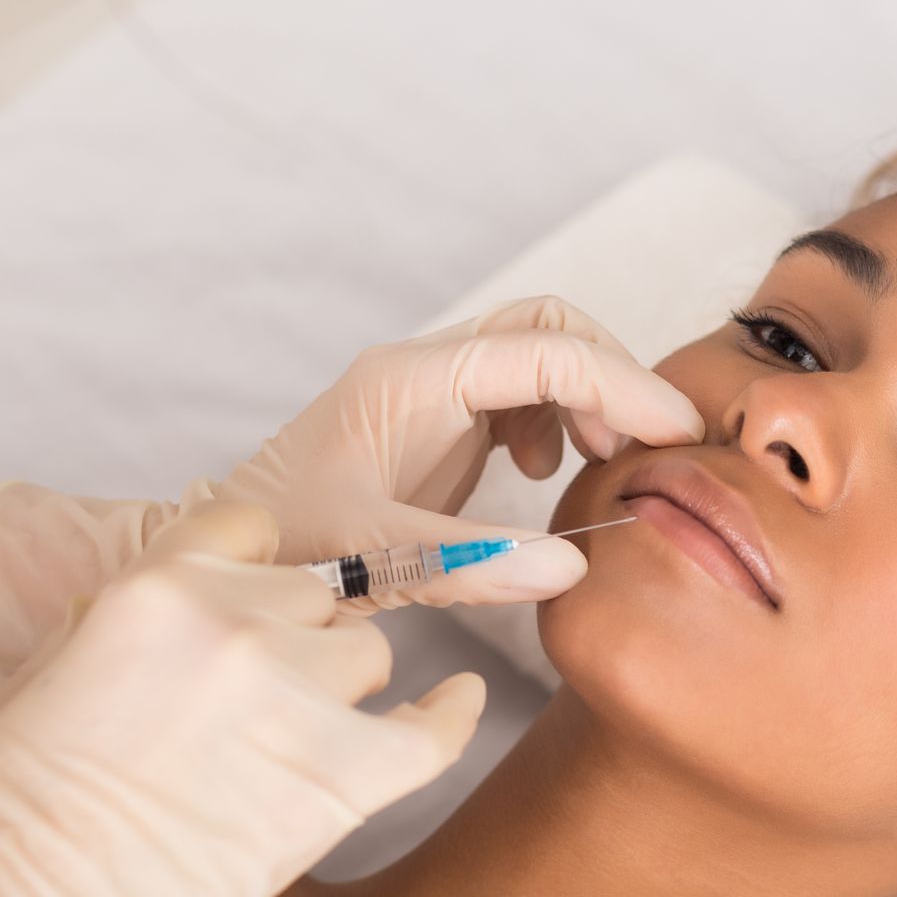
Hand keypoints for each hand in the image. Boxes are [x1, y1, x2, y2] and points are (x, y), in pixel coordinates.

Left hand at [0, 295, 700, 687]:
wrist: (221, 555)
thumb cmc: (283, 550)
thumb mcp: (376, 559)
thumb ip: (472, 563)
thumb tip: (574, 568)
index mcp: (411, 382)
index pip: (543, 351)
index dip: (621, 385)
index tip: (675, 432)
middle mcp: (425, 371)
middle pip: (548, 328)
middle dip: (612, 375)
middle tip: (652, 445)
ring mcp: (431, 393)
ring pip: (538, 356)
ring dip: (588, 399)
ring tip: (603, 466)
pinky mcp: (435, 422)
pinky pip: (519, 395)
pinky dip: (556, 424)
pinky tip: (545, 479)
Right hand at [0, 501, 484, 896]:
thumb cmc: (20, 806)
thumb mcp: (55, 665)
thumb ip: (134, 616)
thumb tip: (189, 601)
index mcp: (158, 585)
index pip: (249, 527)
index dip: (256, 570)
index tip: (260, 602)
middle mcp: (235, 622)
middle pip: (316, 596)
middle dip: (294, 638)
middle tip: (259, 703)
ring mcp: (296, 697)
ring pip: (369, 654)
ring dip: (342, 689)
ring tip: (296, 744)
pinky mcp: (344, 777)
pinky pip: (434, 729)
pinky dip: (450, 716)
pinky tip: (458, 702)